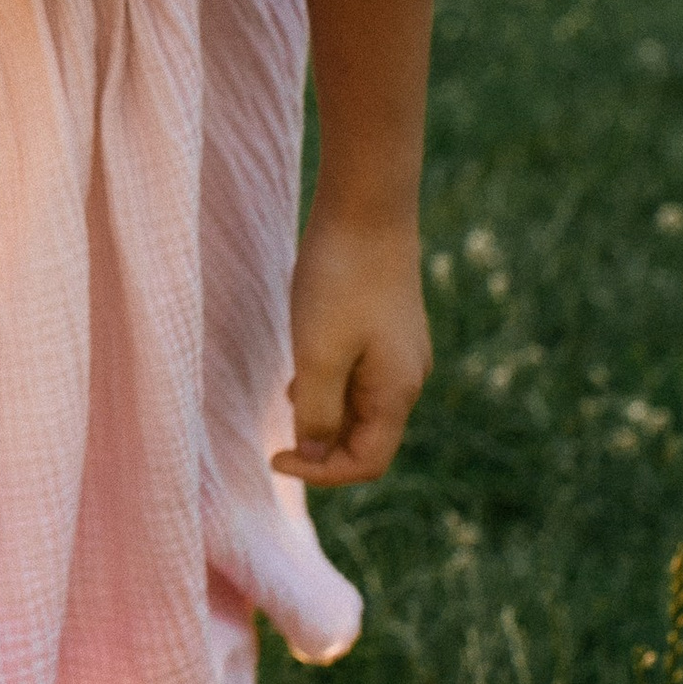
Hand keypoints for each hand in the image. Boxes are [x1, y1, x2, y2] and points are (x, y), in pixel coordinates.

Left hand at [273, 207, 430, 486]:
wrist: (367, 209)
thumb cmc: (341, 282)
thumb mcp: (319, 356)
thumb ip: (318, 413)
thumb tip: (316, 456)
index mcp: (396, 392)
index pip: (367, 463)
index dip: (321, 474)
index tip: (274, 455)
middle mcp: (408, 379)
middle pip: (365, 439)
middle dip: (321, 442)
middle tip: (279, 422)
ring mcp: (401, 354)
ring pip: (360, 407)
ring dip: (323, 412)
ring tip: (290, 387)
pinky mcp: (388, 330)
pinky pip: (359, 377)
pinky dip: (330, 385)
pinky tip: (303, 366)